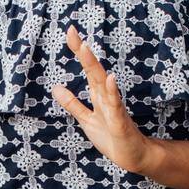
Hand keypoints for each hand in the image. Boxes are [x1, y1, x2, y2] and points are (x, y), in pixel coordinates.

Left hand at [52, 27, 151, 176]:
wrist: (133, 157)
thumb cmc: (112, 137)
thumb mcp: (86, 119)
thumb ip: (72, 103)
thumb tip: (55, 87)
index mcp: (99, 95)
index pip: (87, 69)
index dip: (78, 51)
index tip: (69, 31)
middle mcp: (107, 97)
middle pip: (94, 70)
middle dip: (83, 52)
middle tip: (72, 32)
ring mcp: (115, 108)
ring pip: (103, 84)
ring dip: (94, 67)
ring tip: (85, 49)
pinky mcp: (120, 123)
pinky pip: (115, 106)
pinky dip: (113, 92)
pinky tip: (110, 78)